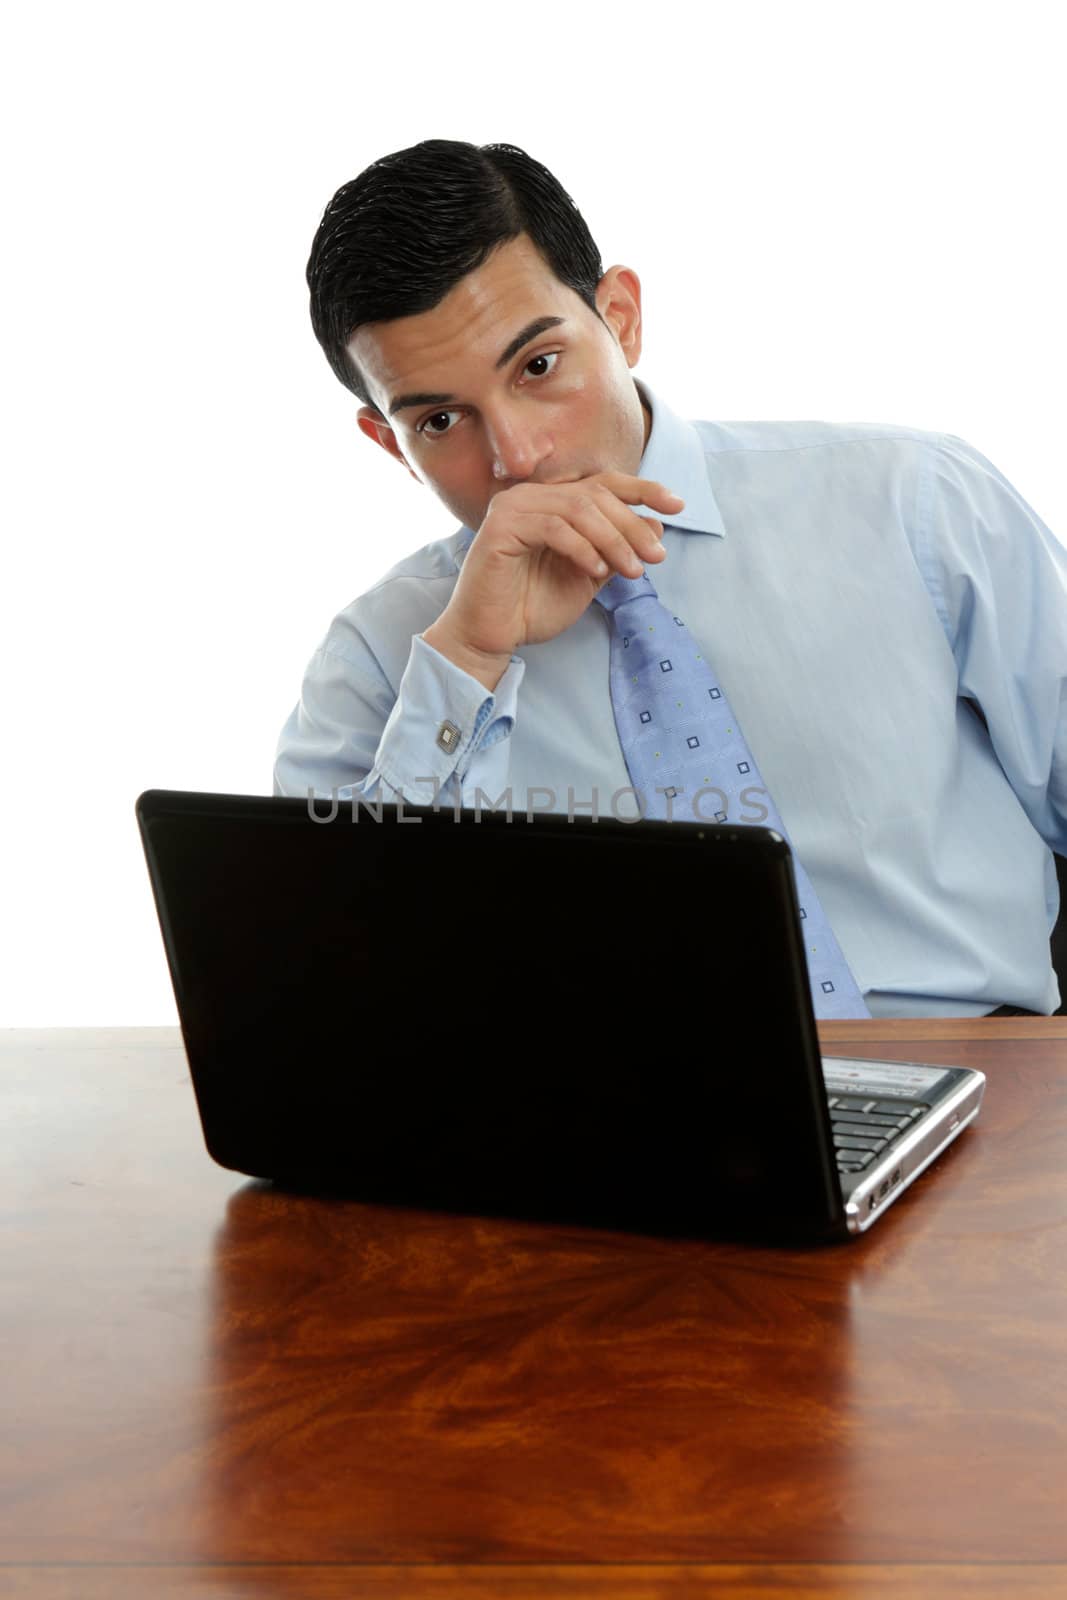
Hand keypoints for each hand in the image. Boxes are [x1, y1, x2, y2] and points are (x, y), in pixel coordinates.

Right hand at [422, 473, 684, 685]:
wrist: (490, 637)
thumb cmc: (532, 608)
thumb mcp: (589, 576)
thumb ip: (617, 549)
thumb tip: (656, 524)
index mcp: (551, 502)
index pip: (603, 483)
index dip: (643, 490)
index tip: (678, 506)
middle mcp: (531, 496)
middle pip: (596, 494)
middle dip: (633, 525)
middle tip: (656, 557)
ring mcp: (513, 507)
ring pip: (579, 508)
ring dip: (614, 540)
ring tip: (633, 571)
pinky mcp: (500, 526)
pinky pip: (554, 528)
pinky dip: (582, 549)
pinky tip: (596, 571)